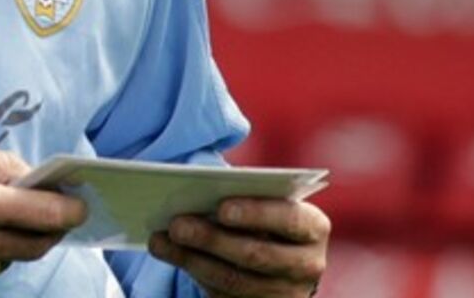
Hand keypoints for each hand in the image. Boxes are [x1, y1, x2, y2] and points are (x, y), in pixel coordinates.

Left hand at [149, 198, 329, 296]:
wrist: (281, 262)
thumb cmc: (265, 220)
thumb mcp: (266, 203)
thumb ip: (242, 196)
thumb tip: (194, 187)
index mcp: (312, 227)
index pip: (289, 220)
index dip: (257, 214)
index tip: (222, 208)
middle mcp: (307, 265)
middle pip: (255, 254)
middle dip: (211, 239)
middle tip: (176, 224)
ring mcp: (285, 294)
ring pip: (234, 281)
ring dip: (192, 259)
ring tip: (161, 241)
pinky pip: (224, 297)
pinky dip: (194, 274)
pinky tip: (171, 256)